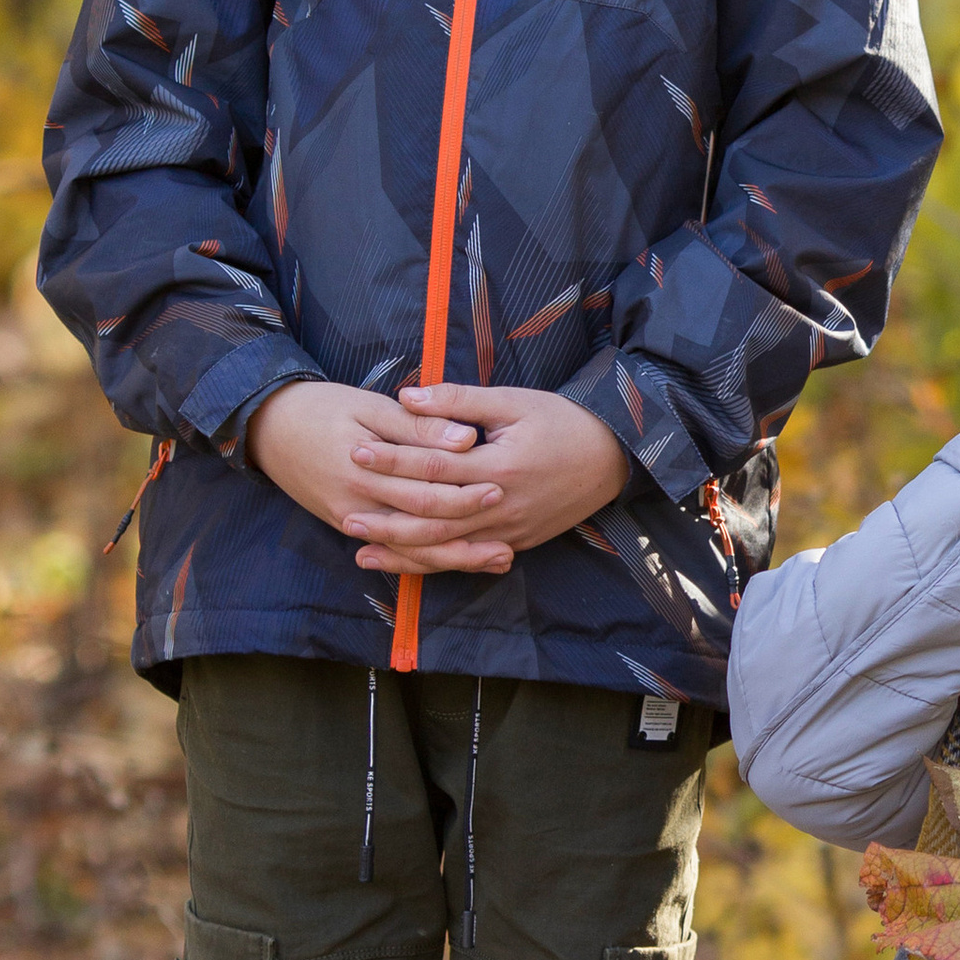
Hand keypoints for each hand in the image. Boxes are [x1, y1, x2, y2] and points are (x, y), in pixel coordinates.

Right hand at [245, 379, 484, 543]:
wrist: (267, 430)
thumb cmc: (321, 409)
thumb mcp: (368, 406)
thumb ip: (417, 426)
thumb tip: (467, 438)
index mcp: (363, 469)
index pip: (423, 484)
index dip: (464, 487)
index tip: (501, 486)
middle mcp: (357, 504)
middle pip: (422, 524)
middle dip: (469, 529)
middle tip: (510, 534)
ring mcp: (352, 521)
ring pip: (411, 548)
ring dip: (456, 557)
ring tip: (500, 559)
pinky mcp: (350, 527)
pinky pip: (395, 550)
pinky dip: (428, 559)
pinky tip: (459, 560)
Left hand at [332, 379, 632, 573]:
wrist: (615, 458)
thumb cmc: (564, 422)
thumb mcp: (514, 401)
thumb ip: (459, 400)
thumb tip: (406, 396)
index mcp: (500, 465)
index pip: (434, 466)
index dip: (393, 460)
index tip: (357, 451)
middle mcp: (502, 506)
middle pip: (433, 517)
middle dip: (387, 516)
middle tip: (344, 511)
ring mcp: (510, 531)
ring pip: (447, 548)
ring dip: (402, 551)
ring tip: (361, 549)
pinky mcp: (516, 543)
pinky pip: (467, 558)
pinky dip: (434, 563)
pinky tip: (405, 563)